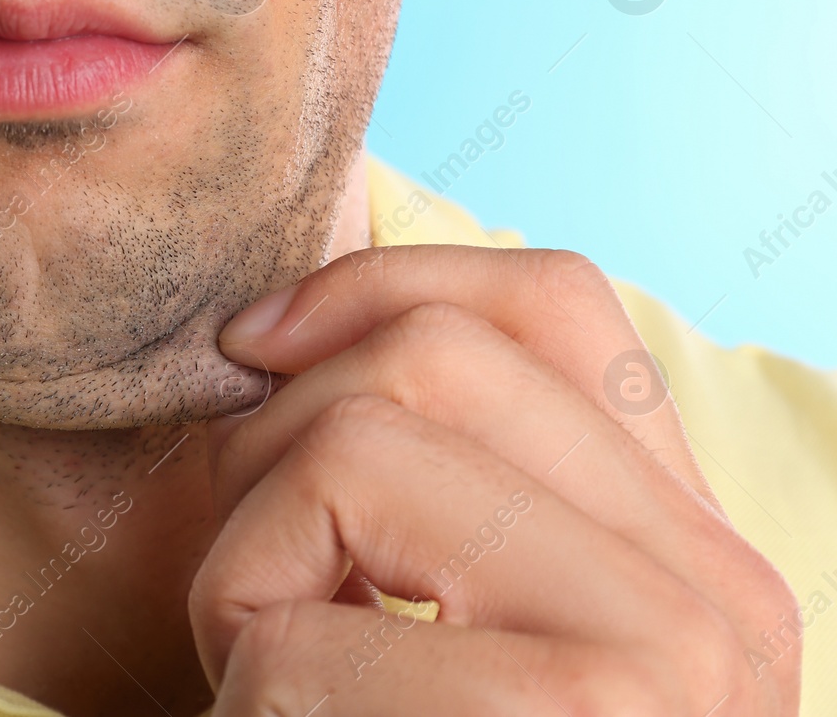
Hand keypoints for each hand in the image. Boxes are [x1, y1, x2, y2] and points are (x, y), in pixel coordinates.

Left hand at [189, 245, 799, 714]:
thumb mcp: (433, 610)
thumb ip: (433, 476)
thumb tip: (276, 330)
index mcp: (693, 553)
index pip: (555, 304)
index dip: (379, 286)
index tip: (254, 348)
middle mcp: (721, 598)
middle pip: (429, 363)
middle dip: (273, 458)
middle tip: (263, 599)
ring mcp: (665, 665)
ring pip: (354, 448)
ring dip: (248, 575)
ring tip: (284, 689)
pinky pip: (295, 635)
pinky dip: (241, 688)